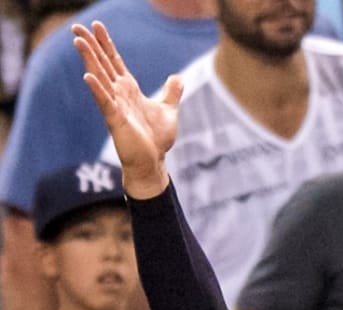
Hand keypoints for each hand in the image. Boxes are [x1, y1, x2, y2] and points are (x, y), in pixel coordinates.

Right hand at [72, 21, 179, 197]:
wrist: (153, 162)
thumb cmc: (157, 138)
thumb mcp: (168, 110)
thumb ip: (171, 93)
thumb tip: (177, 77)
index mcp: (129, 90)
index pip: (115, 61)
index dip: (106, 44)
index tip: (97, 26)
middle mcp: (119, 94)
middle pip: (103, 65)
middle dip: (91, 46)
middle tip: (77, 27)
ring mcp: (115, 106)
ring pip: (100, 78)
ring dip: (90, 60)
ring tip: (78, 42)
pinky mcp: (116, 120)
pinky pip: (105, 102)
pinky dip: (97, 89)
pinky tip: (88, 76)